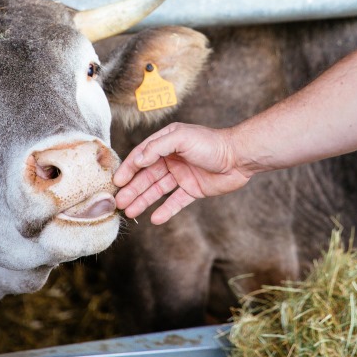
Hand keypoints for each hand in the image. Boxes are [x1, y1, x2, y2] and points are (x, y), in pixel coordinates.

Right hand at [114, 122, 250, 223]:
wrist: (239, 157)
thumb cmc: (211, 143)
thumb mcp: (181, 138)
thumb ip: (158, 147)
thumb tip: (138, 160)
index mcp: (168, 142)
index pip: (142, 156)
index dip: (129, 168)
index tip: (117, 182)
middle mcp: (173, 158)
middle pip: (148, 175)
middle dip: (133, 189)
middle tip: (119, 203)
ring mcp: (183, 174)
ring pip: (158, 189)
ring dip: (144, 200)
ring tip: (130, 212)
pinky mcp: (193, 189)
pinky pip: (176, 201)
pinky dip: (165, 210)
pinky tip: (155, 219)